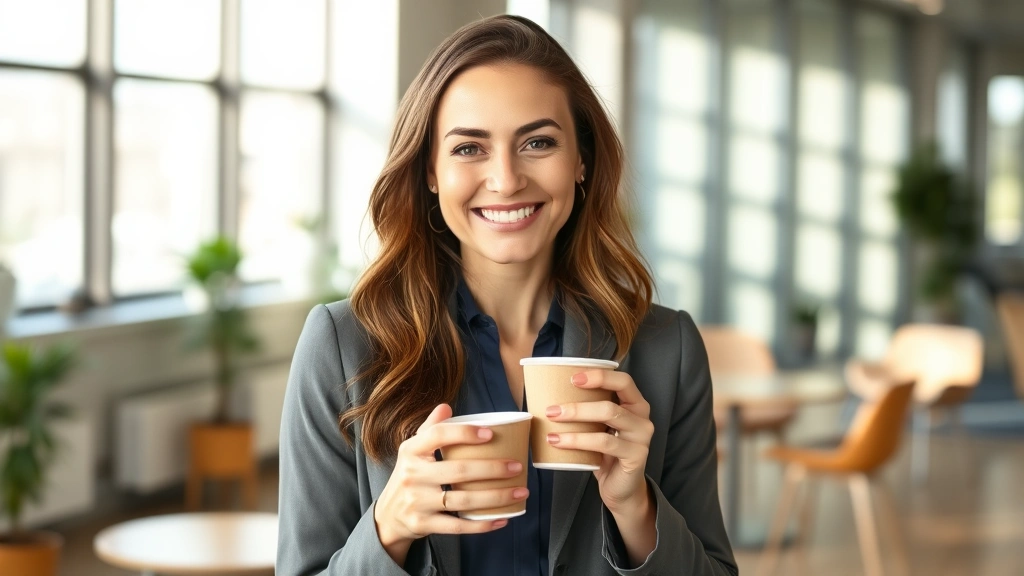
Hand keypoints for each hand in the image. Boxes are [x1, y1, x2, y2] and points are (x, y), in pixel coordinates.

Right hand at [373, 404, 528, 564]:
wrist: (388, 516)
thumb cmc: (410, 476)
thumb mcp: (412, 451)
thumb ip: (430, 429)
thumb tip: (446, 406)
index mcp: (411, 451)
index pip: (437, 435)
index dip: (464, 433)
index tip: (490, 434)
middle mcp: (412, 475)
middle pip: (458, 470)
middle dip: (493, 469)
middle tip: (518, 466)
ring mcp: (417, 502)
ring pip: (463, 500)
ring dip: (496, 497)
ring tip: (520, 492)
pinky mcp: (423, 524)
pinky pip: (458, 526)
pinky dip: (482, 525)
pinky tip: (503, 519)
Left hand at [544, 370, 653, 512]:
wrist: (620, 488)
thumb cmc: (605, 453)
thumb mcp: (598, 427)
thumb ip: (588, 411)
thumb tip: (550, 394)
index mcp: (634, 404)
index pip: (623, 381)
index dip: (600, 376)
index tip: (573, 378)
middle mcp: (642, 418)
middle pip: (611, 403)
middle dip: (578, 405)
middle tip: (552, 410)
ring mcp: (641, 437)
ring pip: (608, 418)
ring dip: (575, 420)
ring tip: (552, 423)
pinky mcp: (636, 456)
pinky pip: (604, 443)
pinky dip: (578, 441)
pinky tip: (559, 442)